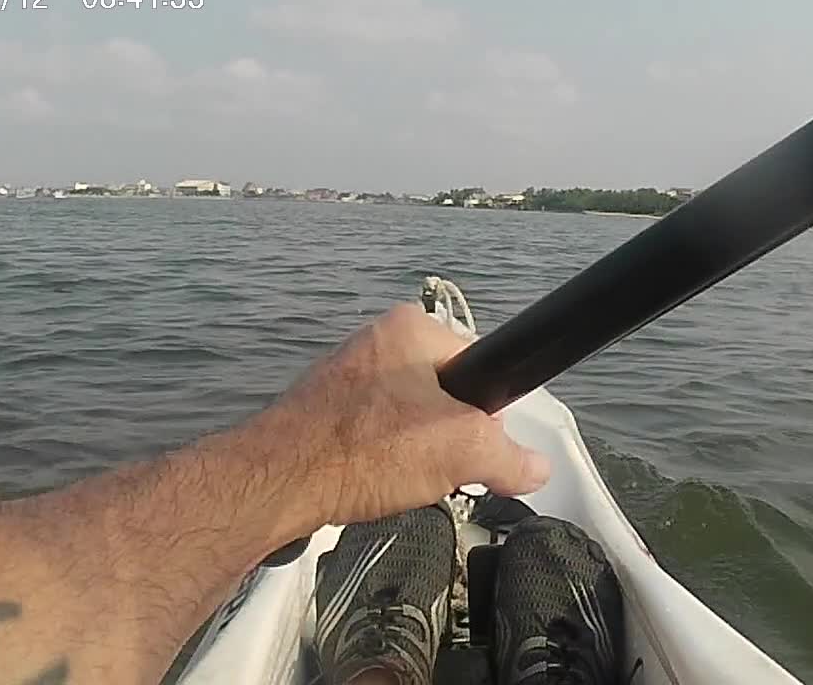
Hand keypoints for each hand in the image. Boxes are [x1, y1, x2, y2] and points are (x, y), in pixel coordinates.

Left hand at [249, 303, 550, 526]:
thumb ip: (510, 457)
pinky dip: (379, 463)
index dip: (488, 412)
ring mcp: (345, 376)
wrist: (277, 481)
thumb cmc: (366, 449)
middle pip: (444, 395)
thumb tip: (534, 468)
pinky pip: (372, 436)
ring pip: (408, 420)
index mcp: (412, 328)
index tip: (479, 447)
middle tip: (441, 469)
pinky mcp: (322, 411)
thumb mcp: (462, 451)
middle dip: (449, 437)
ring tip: (401, 480)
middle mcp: (377, 341)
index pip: (478, 365)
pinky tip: (373, 484)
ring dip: (414, 454)